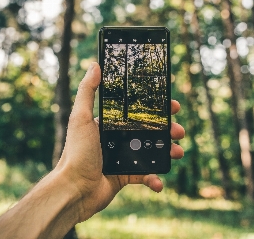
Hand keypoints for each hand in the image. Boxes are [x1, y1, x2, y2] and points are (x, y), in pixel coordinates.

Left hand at [55, 62, 184, 222]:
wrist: (74, 189)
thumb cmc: (75, 153)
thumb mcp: (80, 118)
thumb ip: (87, 91)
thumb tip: (94, 65)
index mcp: (109, 125)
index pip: (137, 112)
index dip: (156, 109)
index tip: (172, 106)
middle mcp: (117, 139)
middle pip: (149, 131)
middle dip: (167, 130)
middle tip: (179, 130)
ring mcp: (122, 158)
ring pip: (152, 152)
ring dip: (168, 152)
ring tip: (178, 152)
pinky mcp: (125, 177)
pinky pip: (145, 176)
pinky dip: (154, 179)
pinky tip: (158, 182)